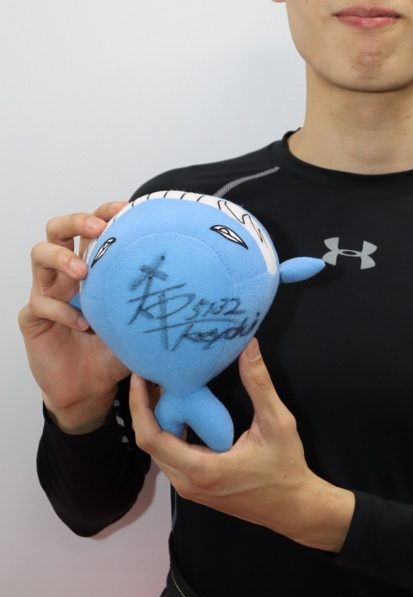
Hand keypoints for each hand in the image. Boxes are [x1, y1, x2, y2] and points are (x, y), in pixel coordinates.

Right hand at [18, 201, 130, 431]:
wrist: (90, 389)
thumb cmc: (113, 350)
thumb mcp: (138, 322)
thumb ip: (153, 302)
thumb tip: (196, 283)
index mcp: (91, 265)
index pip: (92, 227)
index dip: (105, 211)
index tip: (126, 207)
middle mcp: (66, 273)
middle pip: (58, 229)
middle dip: (76, 221)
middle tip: (96, 228)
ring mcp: (47, 291)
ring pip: (39, 254)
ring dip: (62, 258)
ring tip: (83, 271)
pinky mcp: (33, 317)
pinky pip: (40, 304)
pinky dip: (62, 310)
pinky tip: (83, 324)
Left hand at [129, 339, 354, 551]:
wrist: (293, 507)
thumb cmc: (286, 468)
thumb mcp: (277, 423)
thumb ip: (260, 384)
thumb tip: (248, 347)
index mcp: (201, 469)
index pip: (150, 438)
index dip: (139, 406)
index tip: (140, 378)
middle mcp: (188, 483)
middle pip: (148, 443)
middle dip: (143, 408)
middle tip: (150, 375)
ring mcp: (190, 489)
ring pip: (158, 452)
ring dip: (155, 421)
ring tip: (161, 388)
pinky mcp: (196, 488)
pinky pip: (171, 458)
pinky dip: (168, 433)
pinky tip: (180, 411)